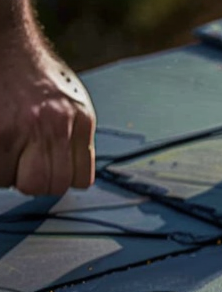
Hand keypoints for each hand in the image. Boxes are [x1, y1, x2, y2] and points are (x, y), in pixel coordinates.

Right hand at [0, 27, 94, 194]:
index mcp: (80, 121)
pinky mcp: (0, 132)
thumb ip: (73, 135)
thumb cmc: (35, 73)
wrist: (7, 42)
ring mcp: (26, 129)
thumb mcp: (70, 101)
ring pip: (24, 184)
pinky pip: (1, 172)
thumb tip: (68, 173)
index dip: (62, 179)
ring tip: (8, 155)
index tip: (48, 170)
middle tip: (24, 166)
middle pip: (53, 186)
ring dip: (13, 176)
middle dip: (37, 183)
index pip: (81, 180)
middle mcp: (57, 126)